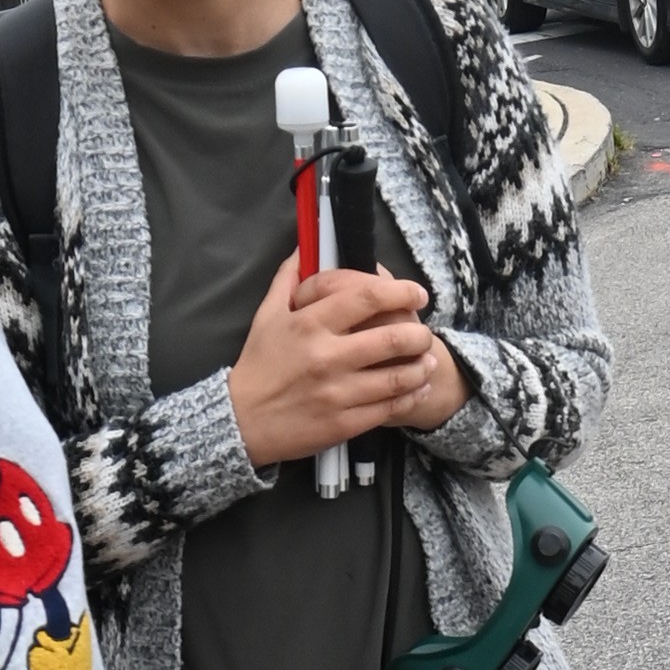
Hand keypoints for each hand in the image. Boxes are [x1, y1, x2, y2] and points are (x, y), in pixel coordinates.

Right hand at [227, 246, 458, 466]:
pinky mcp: (343, 423)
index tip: (417, 293)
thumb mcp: (267, 316)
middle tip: (425, 332)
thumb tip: (304, 246)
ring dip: (421, 367)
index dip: (400, 291)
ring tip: (428, 360)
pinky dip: (410, 396)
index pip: (366, 297)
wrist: (241, 421)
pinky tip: (418, 388)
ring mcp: (337, 392)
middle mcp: (326, 356)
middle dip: (419, 333)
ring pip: (397, 377)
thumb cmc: (257, 365)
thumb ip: (288, 279)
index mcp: (309, 323)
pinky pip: (389, 408)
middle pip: (392, 337)